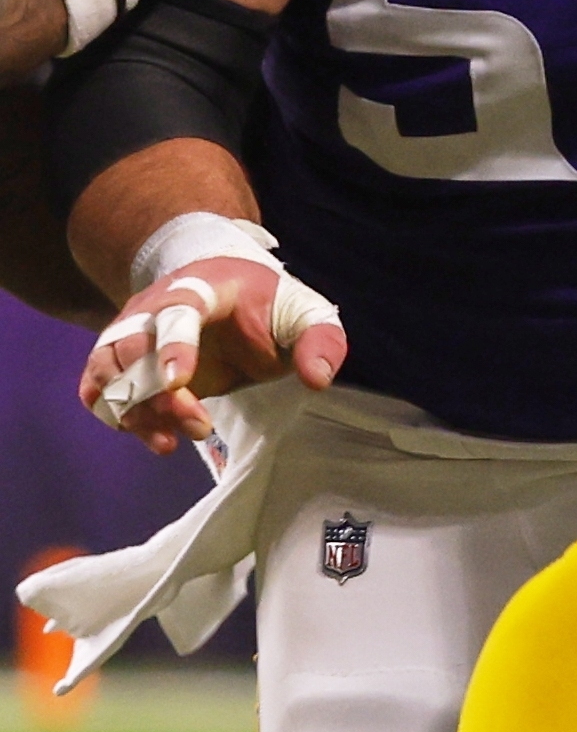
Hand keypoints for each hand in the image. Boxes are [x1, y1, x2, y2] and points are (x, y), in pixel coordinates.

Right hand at [86, 227, 344, 450]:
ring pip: (107, 372)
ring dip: (131, 411)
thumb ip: (321, 340)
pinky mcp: (130, 365)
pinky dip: (118, 416)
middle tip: (200, 425)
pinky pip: (102, 388)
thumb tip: (316, 378)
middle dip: (155, 394)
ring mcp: (134, 336)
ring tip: (170, 442)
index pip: (175, 312)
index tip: (176, 383)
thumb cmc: (268, 304)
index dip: (171, 346)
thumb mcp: (305, 313)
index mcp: (199, 290)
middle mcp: (153, 309)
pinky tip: (157, 438)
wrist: (230, 290)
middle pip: (131, 348)